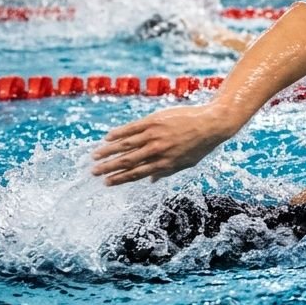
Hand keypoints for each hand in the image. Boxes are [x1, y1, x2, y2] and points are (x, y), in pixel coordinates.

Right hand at [91, 105, 234, 185]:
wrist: (212, 124)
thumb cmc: (200, 145)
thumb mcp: (185, 163)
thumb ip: (166, 171)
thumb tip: (150, 181)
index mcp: (164, 164)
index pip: (136, 174)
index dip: (120, 179)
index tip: (106, 183)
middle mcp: (157, 151)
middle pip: (127, 161)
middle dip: (108, 168)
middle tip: (93, 172)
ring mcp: (154, 136)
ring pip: (126, 145)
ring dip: (108, 151)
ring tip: (95, 156)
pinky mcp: (154, 121)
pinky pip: (132, 128)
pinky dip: (119, 133)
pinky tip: (108, 138)